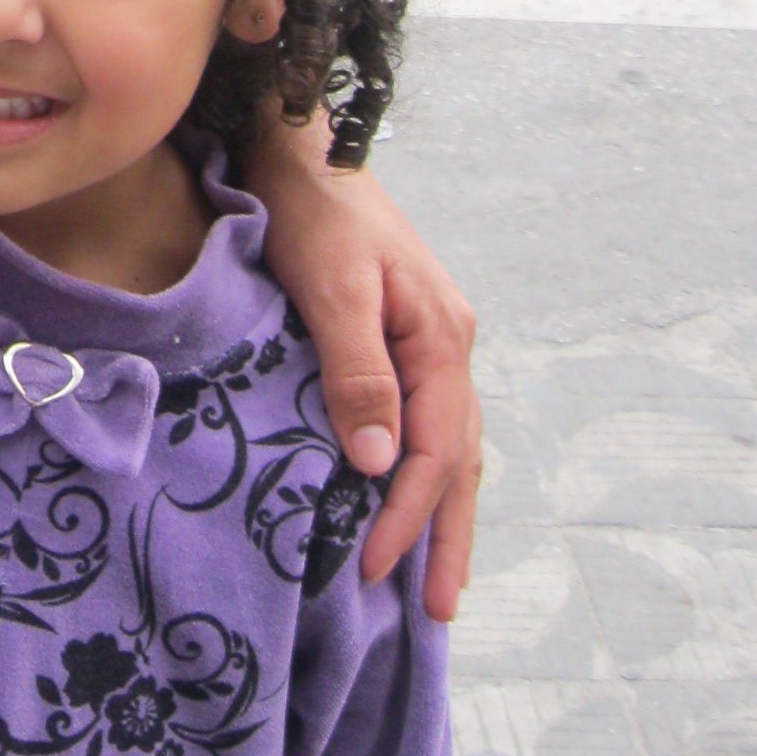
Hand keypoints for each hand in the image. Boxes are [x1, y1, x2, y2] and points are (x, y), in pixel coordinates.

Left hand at [240, 112, 480, 619]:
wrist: (297, 144)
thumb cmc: (312, 209)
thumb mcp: (333, 287)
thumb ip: (358, 371)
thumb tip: (378, 462)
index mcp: (442, 336)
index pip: (436, 450)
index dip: (411, 515)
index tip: (380, 571)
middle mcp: (447, 342)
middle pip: (459, 458)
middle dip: (447, 534)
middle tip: (437, 611)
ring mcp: (429, 338)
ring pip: (448, 443)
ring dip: (440, 510)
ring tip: (434, 578)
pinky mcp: (400, 334)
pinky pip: (424, 418)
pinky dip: (421, 469)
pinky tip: (405, 496)